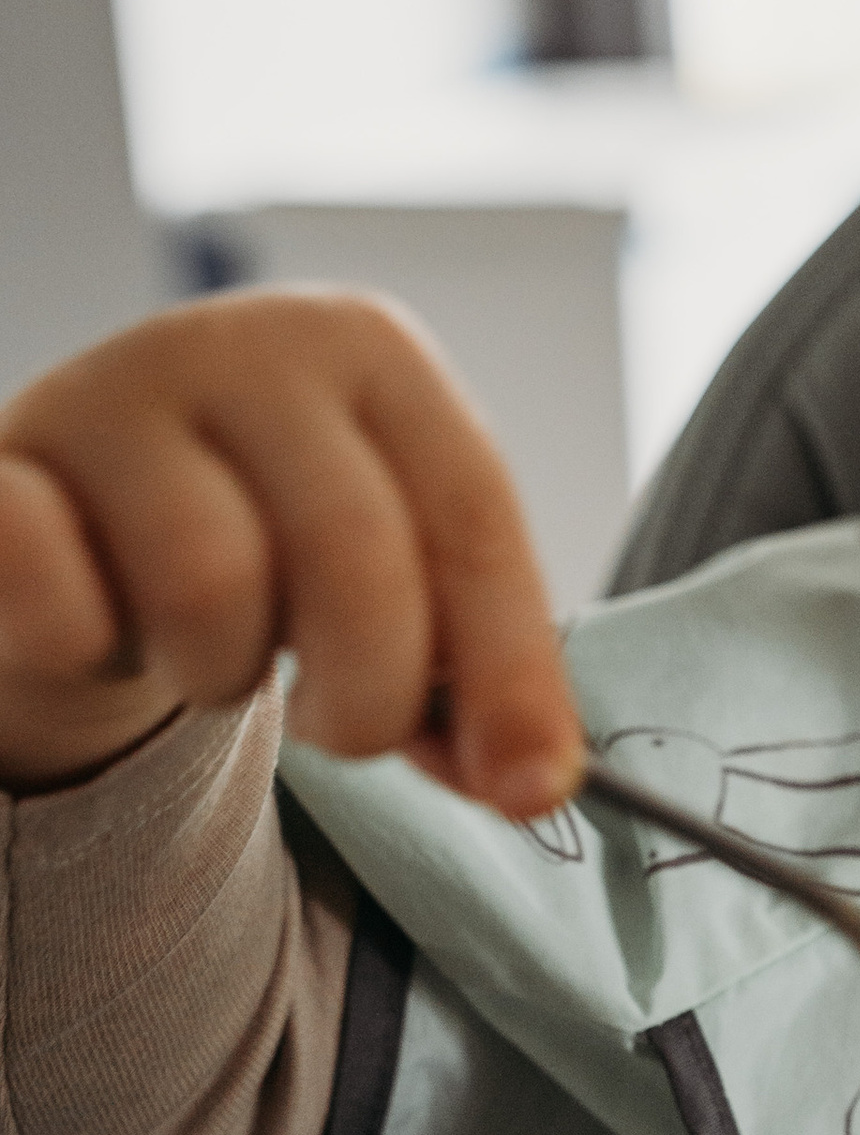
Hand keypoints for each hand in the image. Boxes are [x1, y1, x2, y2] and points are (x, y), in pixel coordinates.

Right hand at [0, 290, 584, 813]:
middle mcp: (243, 344)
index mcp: (368, 352)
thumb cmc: (259, 539)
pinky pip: (59, 596)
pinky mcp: (0, 470)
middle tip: (334, 725)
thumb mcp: (381, 579)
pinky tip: (100, 631)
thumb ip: (462, 675)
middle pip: (354, 554)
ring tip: (209, 649)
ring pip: (208, 585)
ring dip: (221, 672)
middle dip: (365, 691)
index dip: (509, 668)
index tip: (527, 790)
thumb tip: (532, 779)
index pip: (470, 514)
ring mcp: (109, 395)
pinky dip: (91, 647)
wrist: (73, 511)